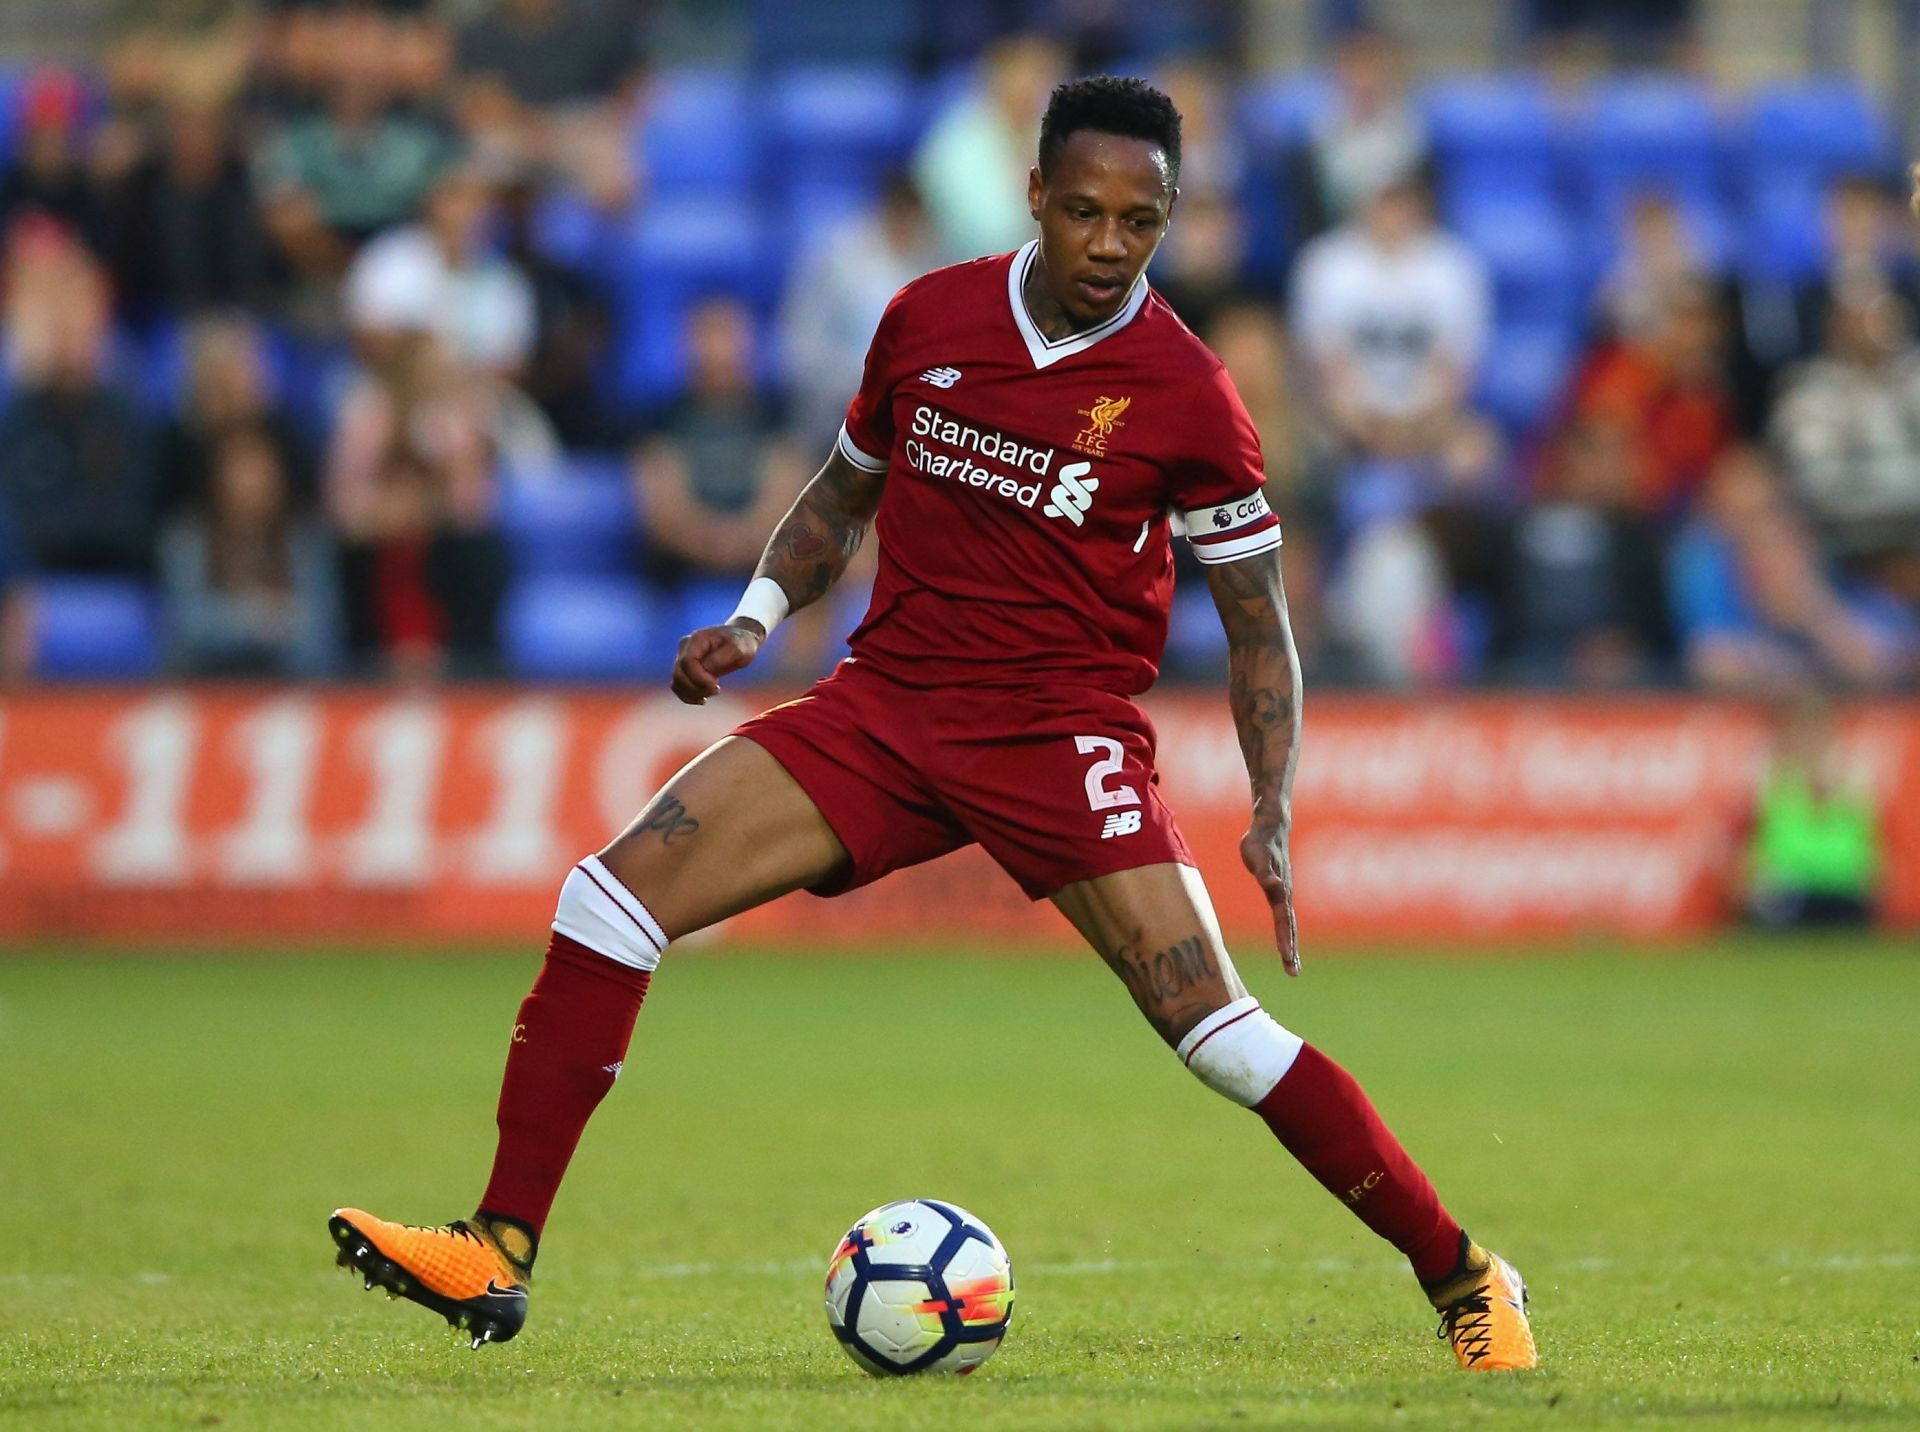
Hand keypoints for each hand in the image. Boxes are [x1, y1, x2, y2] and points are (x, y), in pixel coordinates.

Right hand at [671, 621, 763, 703]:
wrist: (740, 638)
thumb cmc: (741, 643)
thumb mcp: (737, 649)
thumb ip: (718, 660)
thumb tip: (704, 671)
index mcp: (697, 639)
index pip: (687, 662)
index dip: (699, 678)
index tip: (716, 685)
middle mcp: (685, 647)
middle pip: (679, 674)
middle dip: (696, 688)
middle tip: (716, 690)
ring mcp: (682, 657)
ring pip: (677, 682)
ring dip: (692, 694)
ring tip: (712, 693)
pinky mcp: (685, 668)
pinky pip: (678, 686)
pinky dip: (688, 696)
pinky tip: (703, 699)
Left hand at [1239, 820, 1300, 976]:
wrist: (1271, 825)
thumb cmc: (1260, 841)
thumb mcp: (1257, 856)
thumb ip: (1264, 872)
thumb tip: (1272, 885)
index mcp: (1279, 891)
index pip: (1283, 922)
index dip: (1285, 941)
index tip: (1288, 960)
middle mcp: (1284, 895)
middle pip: (1289, 928)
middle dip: (1291, 951)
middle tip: (1293, 973)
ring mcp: (1283, 893)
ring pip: (1289, 924)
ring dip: (1291, 945)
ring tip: (1292, 965)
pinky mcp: (1279, 889)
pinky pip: (1284, 916)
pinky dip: (1286, 932)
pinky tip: (1287, 941)